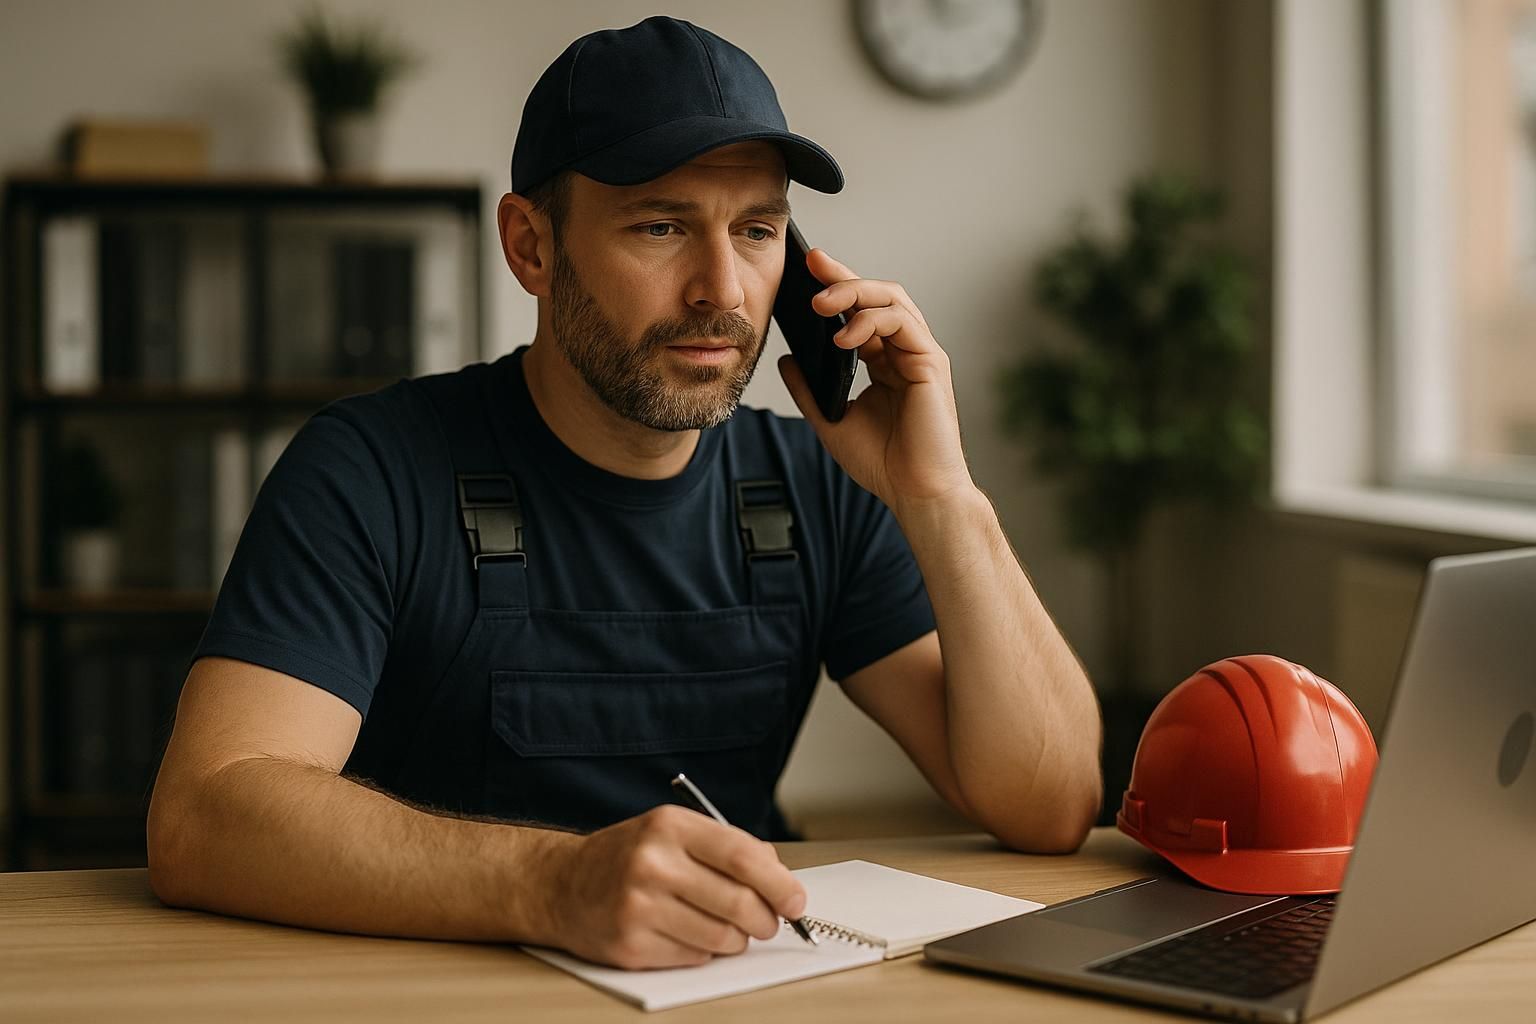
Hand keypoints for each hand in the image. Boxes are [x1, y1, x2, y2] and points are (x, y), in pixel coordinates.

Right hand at [539, 805, 805, 968]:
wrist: (560, 884)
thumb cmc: (628, 856)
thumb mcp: (672, 831)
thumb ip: (726, 847)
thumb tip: (779, 877)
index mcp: (670, 827)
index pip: (742, 856)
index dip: (779, 883)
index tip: (796, 900)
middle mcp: (653, 864)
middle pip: (738, 902)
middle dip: (767, 919)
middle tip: (769, 922)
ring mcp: (639, 907)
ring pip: (722, 937)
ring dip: (737, 939)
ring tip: (728, 928)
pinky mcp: (631, 945)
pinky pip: (695, 957)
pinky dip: (705, 950)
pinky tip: (689, 934)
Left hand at [778, 247, 974, 514]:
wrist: (914, 494)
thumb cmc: (883, 464)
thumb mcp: (831, 421)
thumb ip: (809, 390)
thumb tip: (786, 359)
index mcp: (884, 362)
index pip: (860, 312)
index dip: (837, 286)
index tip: (806, 267)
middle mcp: (904, 352)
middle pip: (879, 294)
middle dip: (844, 275)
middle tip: (811, 265)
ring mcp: (920, 355)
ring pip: (893, 299)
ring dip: (854, 294)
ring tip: (819, 305)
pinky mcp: (931, 363)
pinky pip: (902, 323)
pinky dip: (871, 321)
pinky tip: (842, 338)